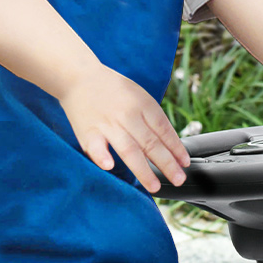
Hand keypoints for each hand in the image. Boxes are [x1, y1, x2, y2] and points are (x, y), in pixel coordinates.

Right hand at [57, 64, 189, 193]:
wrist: (78, 77)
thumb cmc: (112, 90)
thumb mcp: (138, 96)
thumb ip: (151, 119)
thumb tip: (169, 144)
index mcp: (142, 104)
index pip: (164, 130)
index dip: (176, 148)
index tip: (184, 163)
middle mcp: (127, 115)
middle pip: (151, 143)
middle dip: (167, 164)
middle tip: (179, 179)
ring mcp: (108, 124)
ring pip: (129, 150)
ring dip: (143, 170)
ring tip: (154, 186)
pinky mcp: (88, 131)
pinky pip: (96, 146)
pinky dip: (102, 156)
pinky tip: (109, 166)